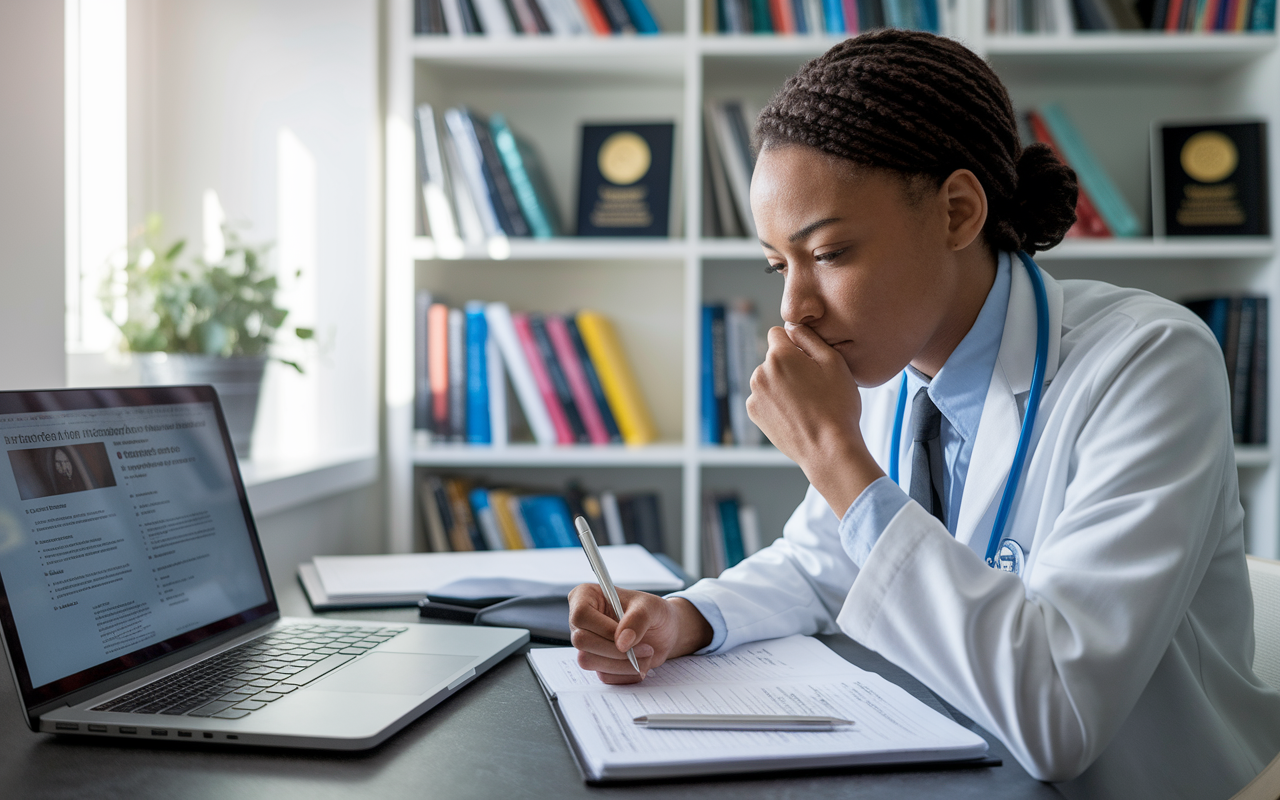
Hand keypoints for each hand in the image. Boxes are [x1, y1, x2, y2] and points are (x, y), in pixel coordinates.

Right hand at [567, 585, 711, 683]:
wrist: (663, 631)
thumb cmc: (652, 612)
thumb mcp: (650, 607)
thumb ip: (637, 619)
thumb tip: (621, 643)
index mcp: (586, 597)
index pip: (581, 615)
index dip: (603, 629)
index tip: (628, 637)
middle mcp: (581, 621)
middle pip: (581, 641)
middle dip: (615, 650)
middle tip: (646, 648)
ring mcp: (586, 644)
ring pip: (588, 661)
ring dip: (622, 663)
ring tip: (647, 654)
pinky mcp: (596, 663)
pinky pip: (603, 675)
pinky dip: (626, 673)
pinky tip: (641, 663)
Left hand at [746, 323, 883, 517]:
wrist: (828, 448)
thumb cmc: (837, 406)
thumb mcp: (834, 362)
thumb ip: (809, 338)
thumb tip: (791, 327)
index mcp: (779, 356)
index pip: (777, 333)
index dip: (795, 343)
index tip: (808, 359)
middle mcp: (760, 373)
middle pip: (773, 358)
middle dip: (789, 365)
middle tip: (813, 385)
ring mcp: (755, 395)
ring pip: (769, 378)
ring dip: (782, 384)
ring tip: (806, 402)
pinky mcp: (754, 413)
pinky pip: (764, 397)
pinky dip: (776, 402)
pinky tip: (795, 413)